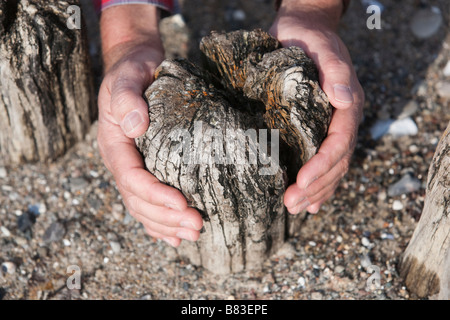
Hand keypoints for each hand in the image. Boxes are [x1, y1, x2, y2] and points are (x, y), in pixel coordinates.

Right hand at [97, 6, 202, 246]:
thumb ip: (126, 99)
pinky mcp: (144, 169)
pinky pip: (147, 203)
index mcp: (114, 145)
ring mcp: (131, 168)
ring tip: (192, 235)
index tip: (183, 204)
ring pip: (143, 207)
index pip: (132, 178)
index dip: (156, 195)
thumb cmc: (132, 72)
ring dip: (166, 225)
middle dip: (166, 217)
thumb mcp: (126, 78)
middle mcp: (121, 162)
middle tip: (196, 226)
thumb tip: (135, 126)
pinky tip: (175, 236)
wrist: (135, 68)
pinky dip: (159, 222)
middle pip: (138, 200)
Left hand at [269, 1, 363, 213]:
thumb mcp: (321, 48)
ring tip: (294, 208)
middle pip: (336, 162)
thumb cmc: (309, 38)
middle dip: (315, 187)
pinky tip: (309, 203)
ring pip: (331, 168)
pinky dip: (319, 184)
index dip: (322, 166)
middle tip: (290, 204)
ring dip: (315, 191)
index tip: (301, 182)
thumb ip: (335, 71)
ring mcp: (332, 128)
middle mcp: (343, 121)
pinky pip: (323, 162)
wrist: (302, 31)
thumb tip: (344, 98)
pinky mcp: (317, 130)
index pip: (339, 143)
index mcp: (348, 106)